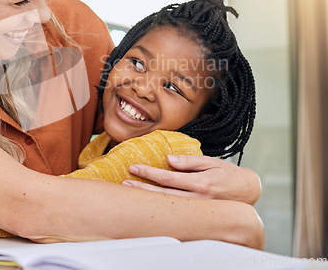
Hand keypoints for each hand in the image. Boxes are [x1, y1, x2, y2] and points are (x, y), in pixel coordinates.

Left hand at [123, 155, 260, 204]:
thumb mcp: (211, 162)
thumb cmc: (228, 173)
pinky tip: (150, 205)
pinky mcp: (199, 214)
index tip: (134, 167)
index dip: (149, 173)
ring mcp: (198, 208)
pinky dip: (162, 208)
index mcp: (200, 182)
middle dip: (143, 189)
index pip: (168, 178)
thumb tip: (169, 159)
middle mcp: (198, 198)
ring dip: (149, 199)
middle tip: (125, 184)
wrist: (248, 191)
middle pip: (164, 195)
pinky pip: (177, 212)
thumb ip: (190, 161)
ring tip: (131, 194)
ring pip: (168, 205)